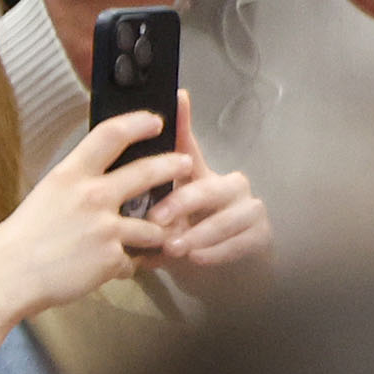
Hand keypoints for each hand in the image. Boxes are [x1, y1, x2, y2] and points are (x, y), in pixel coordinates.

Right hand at [0, 111, 195, 359]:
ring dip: (157, 233)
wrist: (8, 277)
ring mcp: (106, 228)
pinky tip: (112, 268)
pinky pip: (133, 260)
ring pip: (153, 226)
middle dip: (172, 166)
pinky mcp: (112, 258)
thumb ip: (77, 184)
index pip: (110, 135)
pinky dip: (126, 265)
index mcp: (71, 175)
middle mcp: (92, 196)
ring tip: (158, 236)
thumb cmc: (22, 238)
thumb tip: (101, 177)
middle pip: (146, 172)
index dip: (137, 123)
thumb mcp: (47, 195)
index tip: (155, 120)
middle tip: (185, 163)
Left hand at [137, 90, 271, 283]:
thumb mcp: (162, 221)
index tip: (177, 98)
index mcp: (200, 177)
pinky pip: (243, 240)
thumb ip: (143, 205)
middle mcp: (229, 187)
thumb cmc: (188, 240)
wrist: (223, 275)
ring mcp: (249, 210)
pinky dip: (219, 250)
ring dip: (200, 232)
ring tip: (175, 248)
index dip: (185, 122)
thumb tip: (112, 189)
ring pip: (230, 216)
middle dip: (184, 201)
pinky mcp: (261, 235)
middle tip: (157, 219)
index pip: (190, 146)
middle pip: (211, 186)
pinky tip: (198, 258)